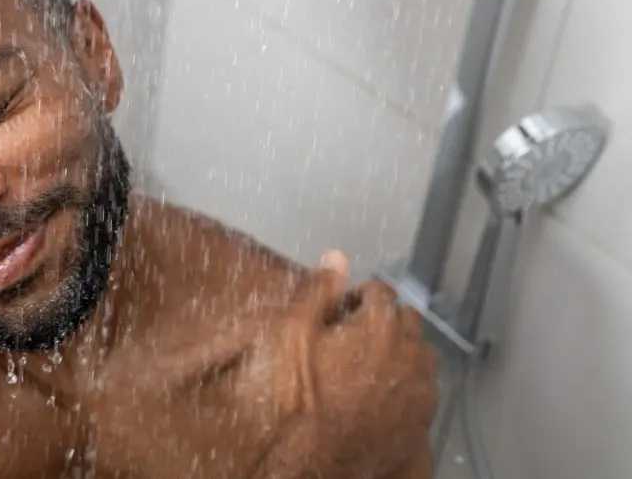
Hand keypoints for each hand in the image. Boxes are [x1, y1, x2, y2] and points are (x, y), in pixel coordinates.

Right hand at [257, 251, 438, 478]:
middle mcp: (409, 353)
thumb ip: (317, 292)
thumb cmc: (297, 397)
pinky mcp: (421, 420)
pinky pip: (425, 387)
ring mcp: (419, 389)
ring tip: (370, 362)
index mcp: (379, 326)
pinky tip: (382, 392)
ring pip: (421, 353)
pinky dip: (408, 381)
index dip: (357, 296)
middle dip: (384, 318)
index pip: (381, 290)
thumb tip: (335, 257)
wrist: (310, 459)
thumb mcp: (292, 335)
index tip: (339, 311)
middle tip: (353, 334)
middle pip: (408, 318)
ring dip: (402, 348)